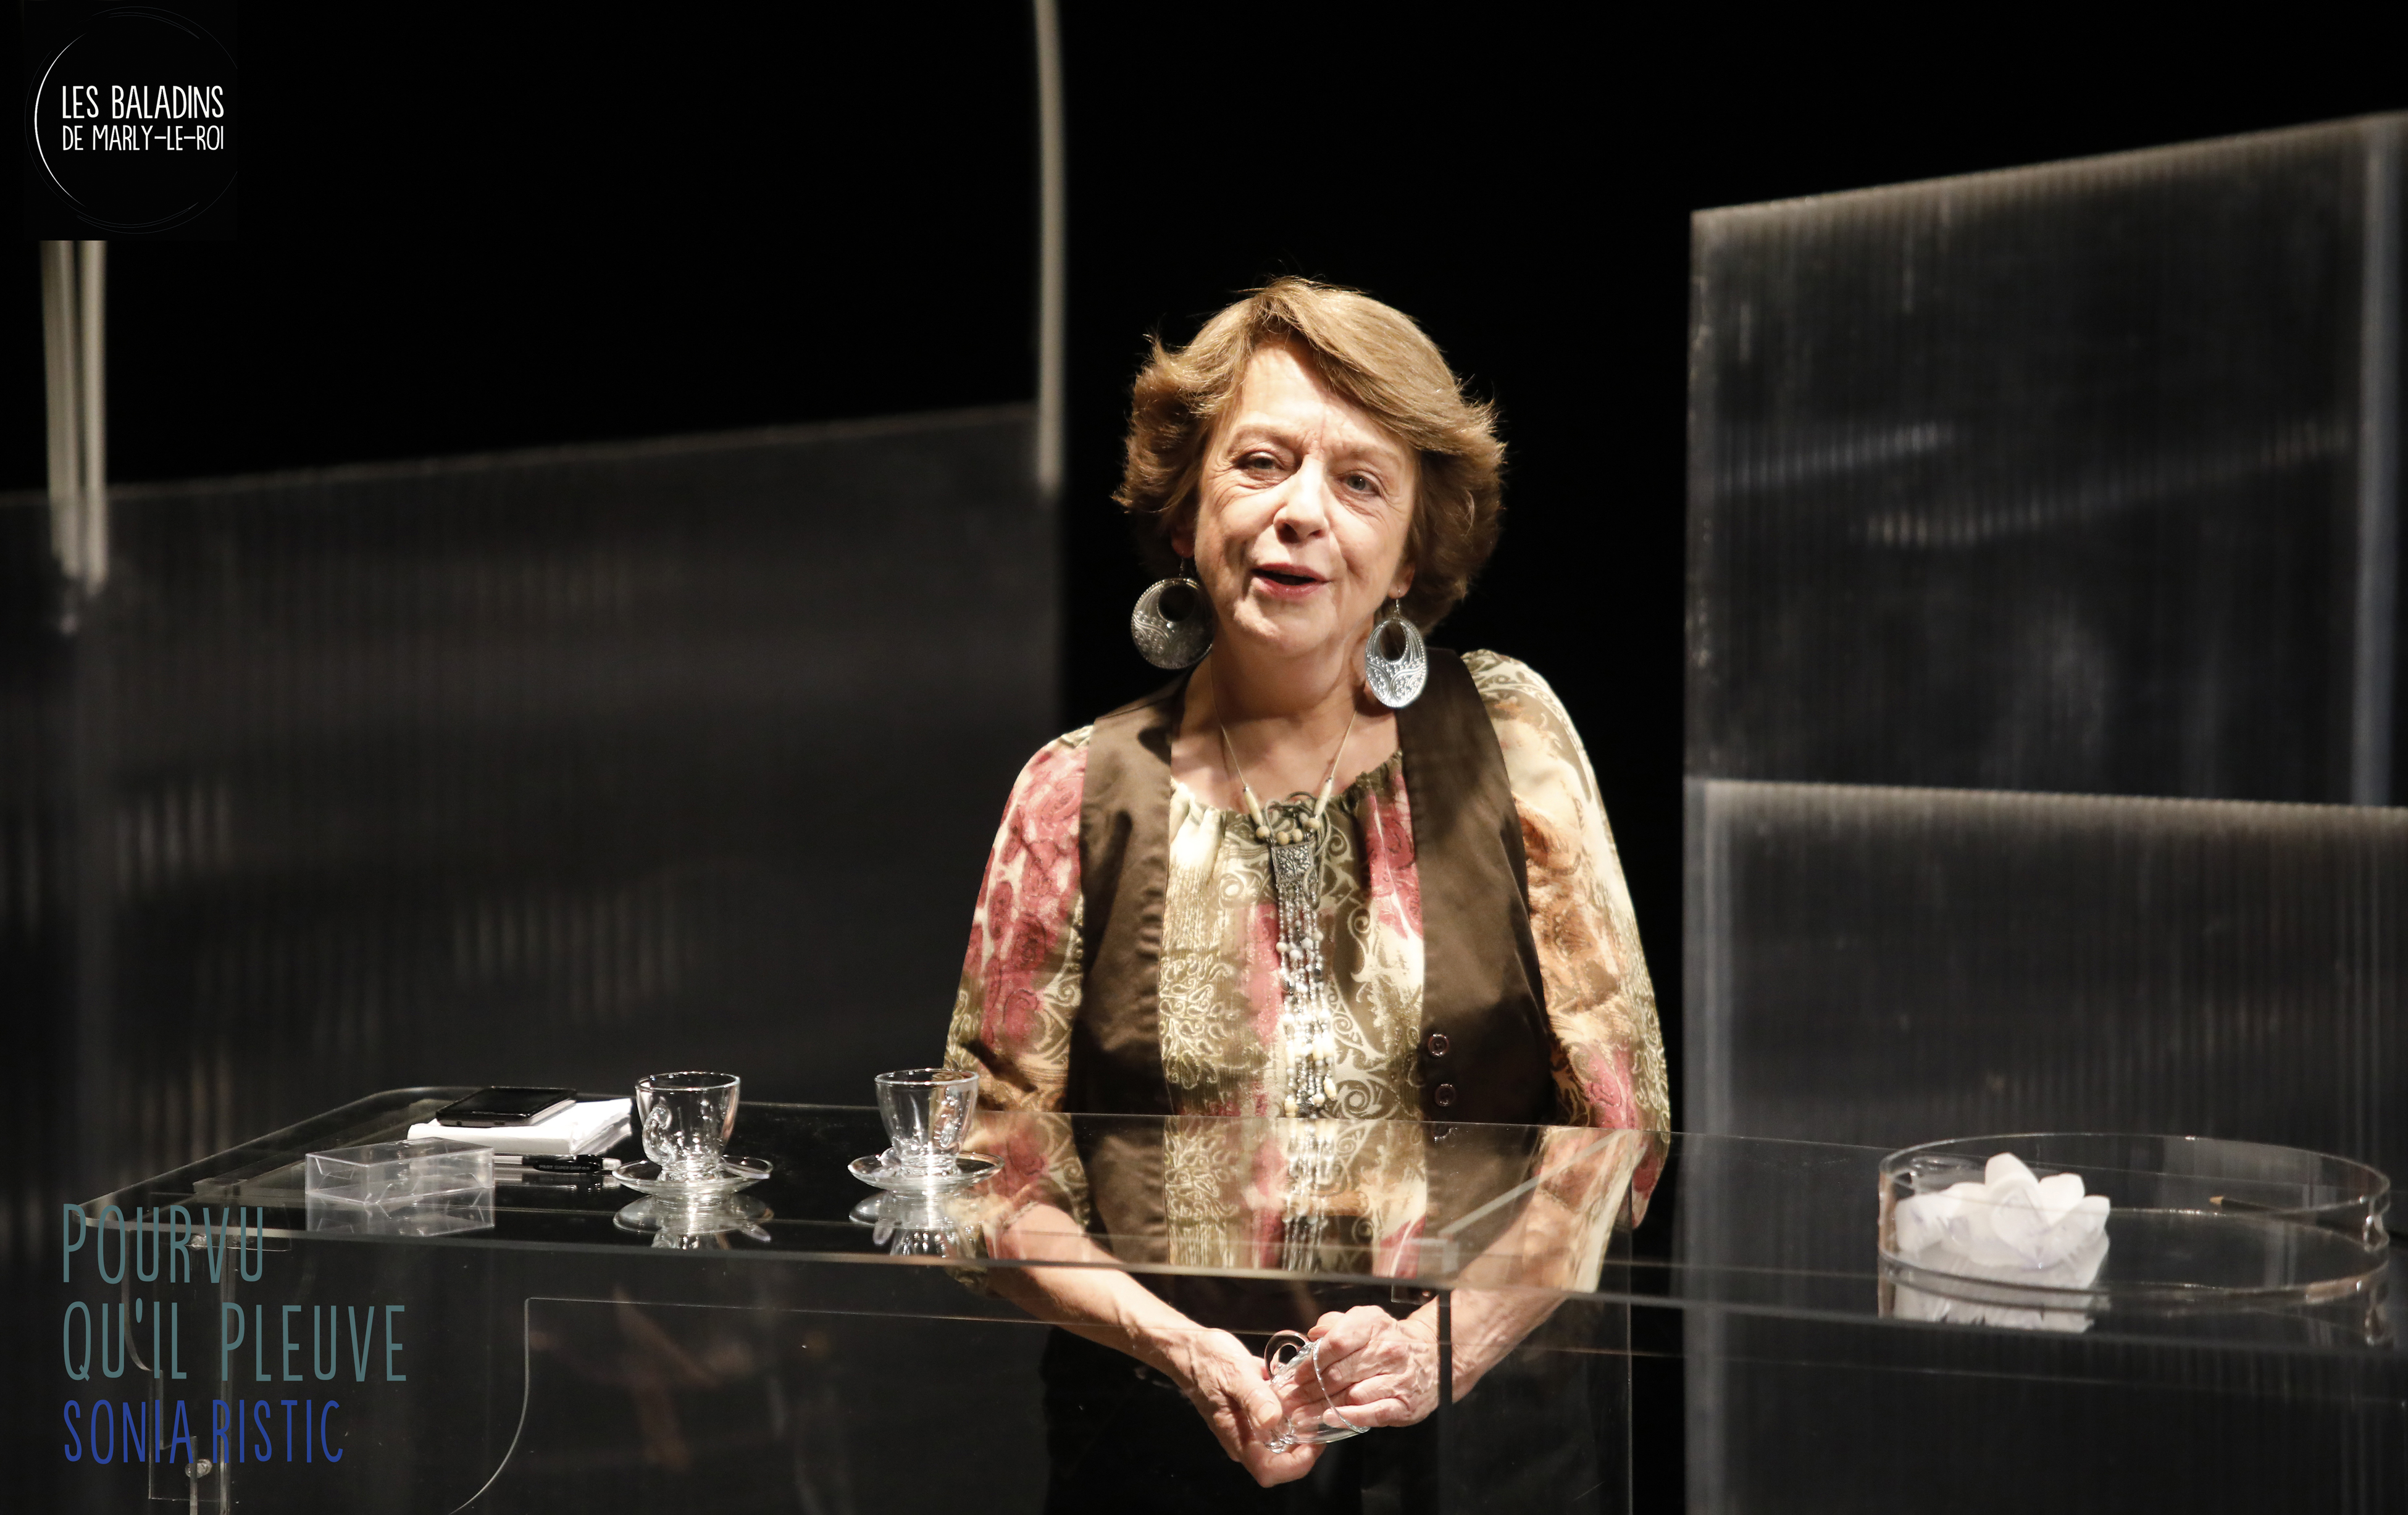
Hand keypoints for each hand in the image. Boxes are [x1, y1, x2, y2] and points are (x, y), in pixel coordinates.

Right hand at [1157, 1327, 1325, 1486]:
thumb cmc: (1209, 1361)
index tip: (1315, 1440)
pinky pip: (1280, 1422)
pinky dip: (1294, 1411)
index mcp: (1237, 1438)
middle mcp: (1246, 1439)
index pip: (1270, 1471)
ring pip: (1285, 1441)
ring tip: (1314, 1399)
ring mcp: (1251, 1428)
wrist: (1192, 1349)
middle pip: (1283, 1459)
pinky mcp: (1255, 1414)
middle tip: (1320, 1414)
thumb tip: (1273, 1422)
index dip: (1297, 1464)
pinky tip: (1300, 1389)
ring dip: (1303, 1425)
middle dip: (1307, 1443)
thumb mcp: (1234, 1373)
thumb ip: (1254, 1398)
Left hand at [1290, 1305, 1442, 1428]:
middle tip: (1290, 1401)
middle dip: (1309, 1390)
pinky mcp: (1405, 1403)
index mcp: (1373, 1325)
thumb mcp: (1365, 1321)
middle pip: (1339, 1373)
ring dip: (1322, 1407)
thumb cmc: (1390, 1341)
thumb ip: (1336, 1324)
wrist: (1435, 1357)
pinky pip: (1374, 1412)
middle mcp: (1387, 1350)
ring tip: (1301, 1415)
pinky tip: (1331, 1418)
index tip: (1294, 1375)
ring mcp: (1398, 1378)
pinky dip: (1350, 1417)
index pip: (1336, 1342)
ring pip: (1352, 1394)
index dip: (1311, 1362)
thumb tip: (1313, 1334)